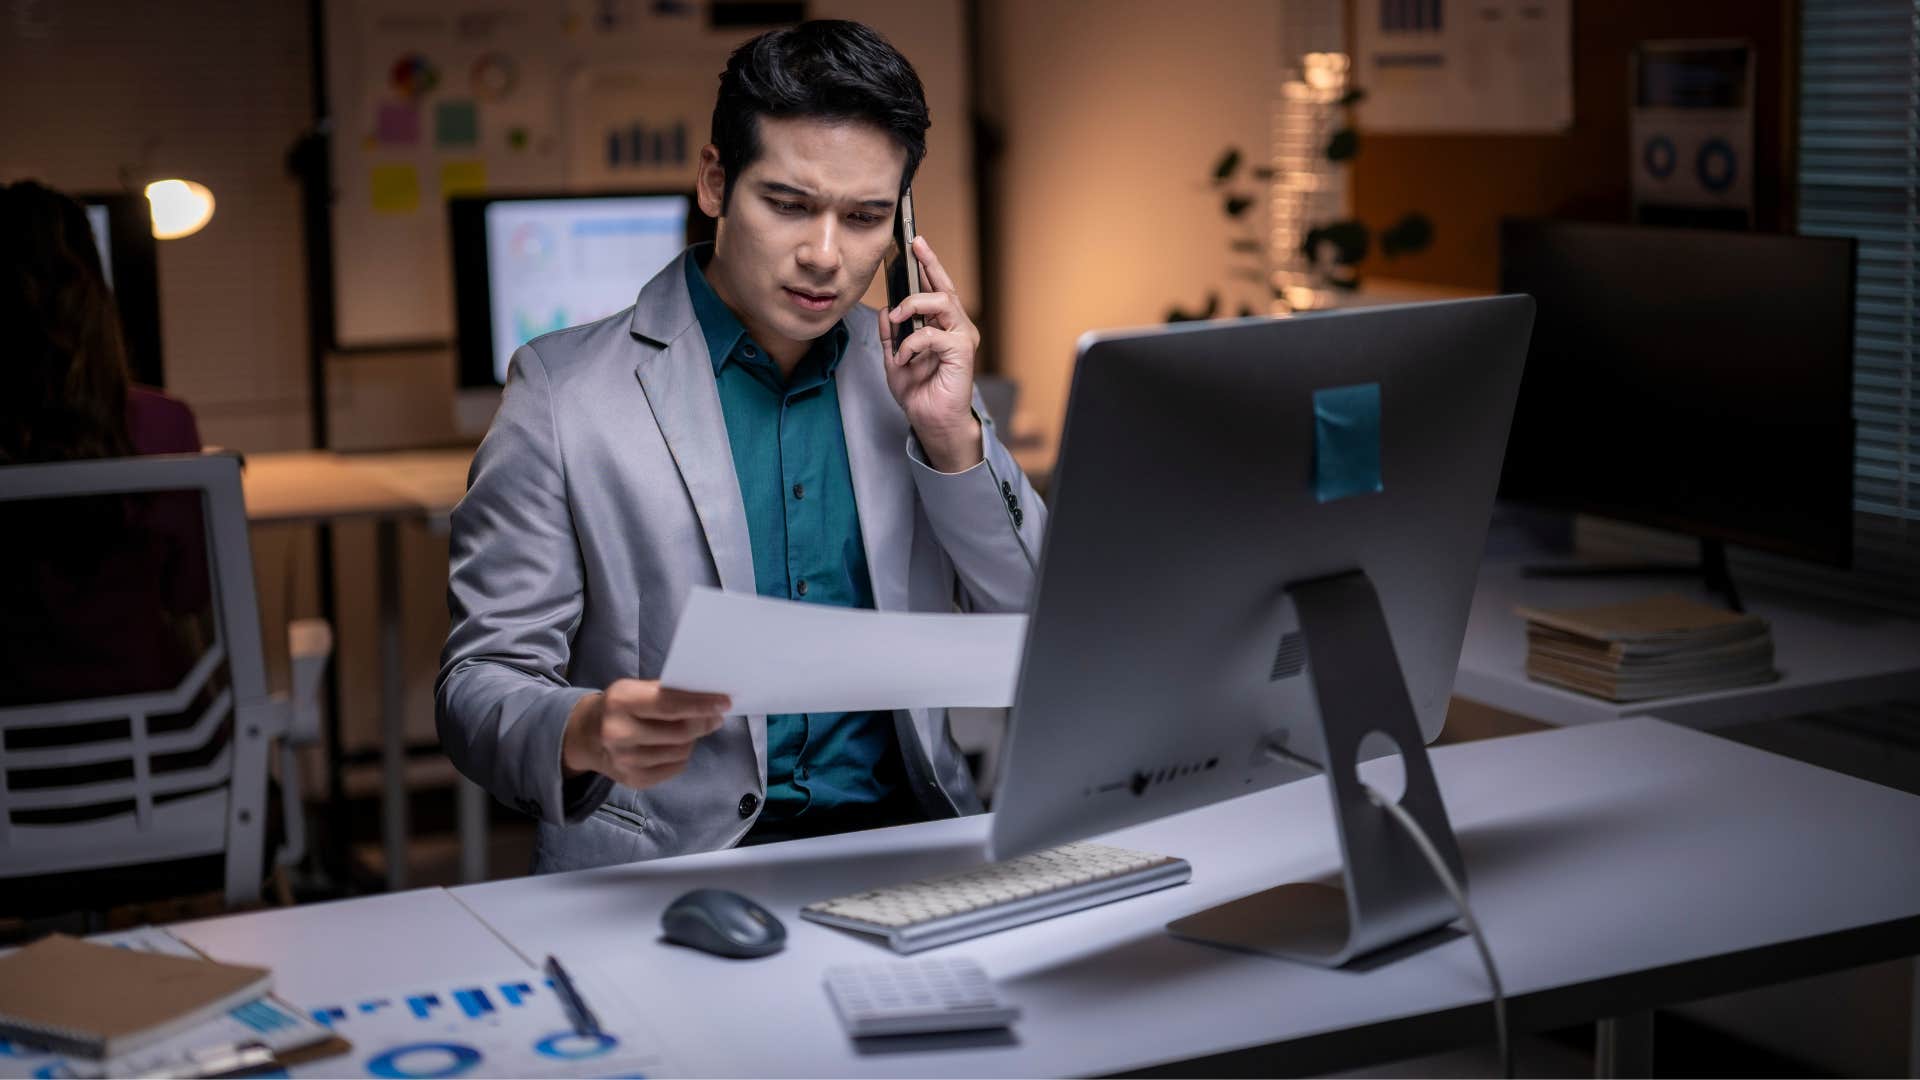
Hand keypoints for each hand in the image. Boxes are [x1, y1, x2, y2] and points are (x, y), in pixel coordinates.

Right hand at [562, 679, 730, 790]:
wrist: (586, 736)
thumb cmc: (620, 706)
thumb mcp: (635, 689)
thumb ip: (667, 692)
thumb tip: (709, 699)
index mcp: (620, 702)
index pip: (668, 705)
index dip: (700, 704)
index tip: (725, 702)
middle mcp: (618, 733)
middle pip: (678, 732)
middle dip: (703, 722)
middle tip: (716, 716)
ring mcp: (624, 761)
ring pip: (680, 752)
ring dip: (692, 739)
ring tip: (689, 729)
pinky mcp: (632, 780)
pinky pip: (674, 768)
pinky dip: (682, 756)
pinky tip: (675, 745)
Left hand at [879, 235, 983, 471]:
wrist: (931, 422)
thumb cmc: (919, 393)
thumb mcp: (894, 359)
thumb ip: (889, 335)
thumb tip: (886, 310)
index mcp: (942, 326)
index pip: (936, 289)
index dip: (928, 265)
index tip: (915, 244)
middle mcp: (956, 328)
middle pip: (945, 288)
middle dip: (930, 264)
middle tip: (915, 246)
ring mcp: (962, 338)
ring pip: (943, 303)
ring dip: (915, 304)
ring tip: (898, 316)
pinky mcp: (962, 352)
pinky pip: (933, 334)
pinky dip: (912, 343)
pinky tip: (902, 357)